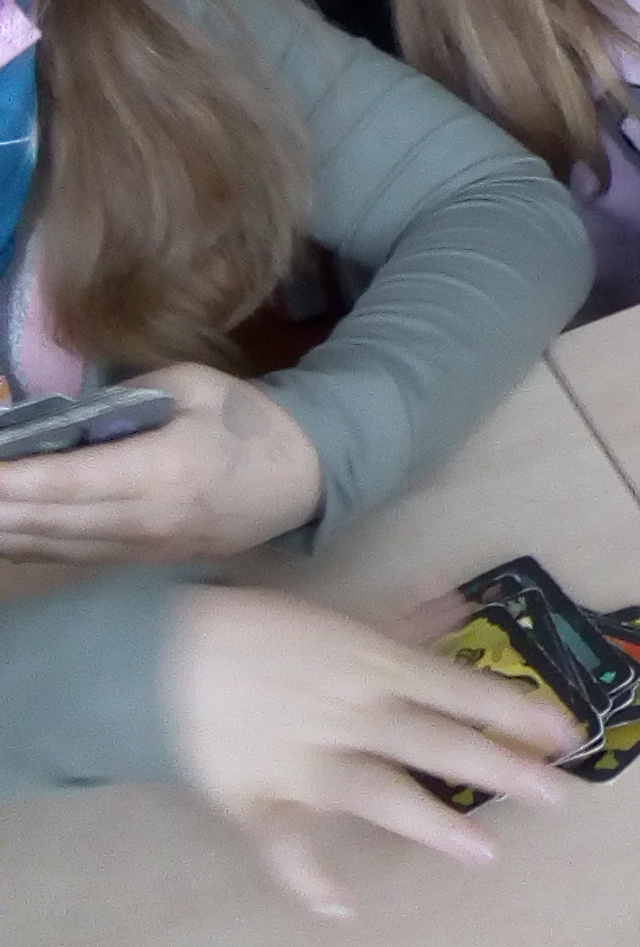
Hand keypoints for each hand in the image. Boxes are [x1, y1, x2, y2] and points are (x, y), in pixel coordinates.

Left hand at [0, 363, 322, 565]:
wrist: (303, 477)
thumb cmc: (250, 421)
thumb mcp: (195, 385)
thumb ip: (128, 397)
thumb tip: (66, 419)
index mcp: (162, 469)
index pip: (65, 481)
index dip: (12, 479)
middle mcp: (145, 518)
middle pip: (47, 521)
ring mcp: (143, 548)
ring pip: (53, 546)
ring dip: (7, 530)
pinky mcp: (143, 561)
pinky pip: (72, 556)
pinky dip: (30, 543)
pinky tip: (8, 529)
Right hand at [168, 584, 575, 916]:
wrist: (170, 652)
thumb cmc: (268, 632)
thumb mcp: (343, 615)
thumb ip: (404, 617)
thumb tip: (459, 600)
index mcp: (376, 666)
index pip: (459, 688)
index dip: (515, 710)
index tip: (567, 733)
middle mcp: (350, 713)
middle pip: (434, 741)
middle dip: (497, 768)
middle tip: (555, 796)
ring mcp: (304, 757)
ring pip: (375, 792)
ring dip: (430, 823)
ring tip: (482, 853)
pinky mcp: (256, 796)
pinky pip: (283, 841)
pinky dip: (306, 875)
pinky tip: (338, 906)